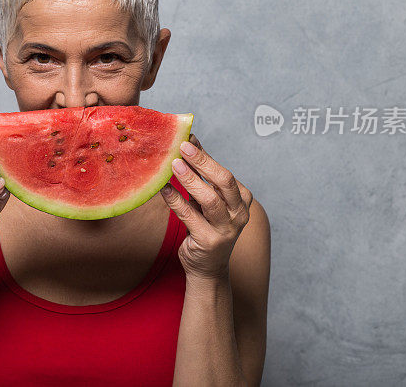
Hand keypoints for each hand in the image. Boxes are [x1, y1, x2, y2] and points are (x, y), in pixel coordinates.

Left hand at [160, 134, 252, 280]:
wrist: (208, 267)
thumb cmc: (206, 226)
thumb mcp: (208, 199)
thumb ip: (202, 174)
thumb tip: (190, 141)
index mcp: (242, 199)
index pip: (224, 173)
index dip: (205, 155)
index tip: (188, 138)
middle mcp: (238, 213)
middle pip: (223, 182)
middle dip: (202, 162)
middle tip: (182, 146)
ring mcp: (226, 229)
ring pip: (209, 199)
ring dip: (190, 180)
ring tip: (173, 164)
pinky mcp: (209, 241)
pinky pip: (190, 216)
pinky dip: (176, 200)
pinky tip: (164, 189)